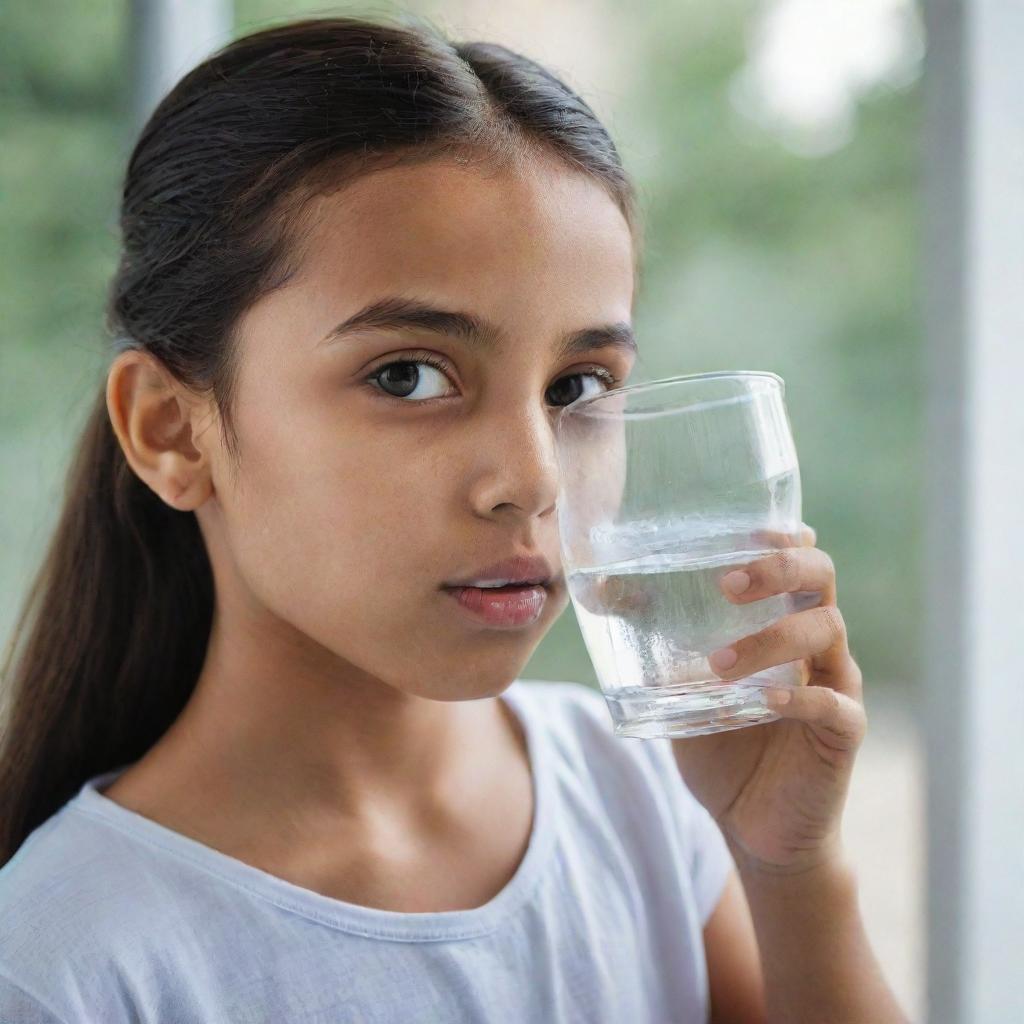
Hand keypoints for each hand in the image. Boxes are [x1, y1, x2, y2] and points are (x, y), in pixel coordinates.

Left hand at [669, 523, 866, 874]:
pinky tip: (767, 700)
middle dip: (779, 568)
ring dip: (771, 638)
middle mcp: (816, 644)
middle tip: (728, 584)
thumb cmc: (721, 747)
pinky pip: (835, 704)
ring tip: (718, 665)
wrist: (755, 826)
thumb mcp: (681, 689)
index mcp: (783, 622)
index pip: (797, 558)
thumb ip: (656, 644)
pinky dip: (801, 697)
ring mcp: (835, 684)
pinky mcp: (843, 734)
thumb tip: (603, 592)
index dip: (780, 535)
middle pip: (822, 577)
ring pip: (827, 632)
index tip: (743, 530)